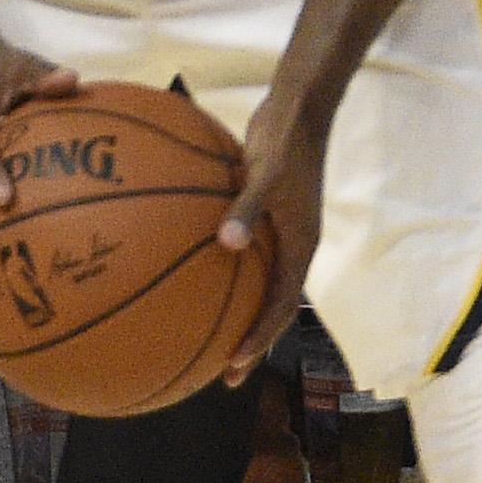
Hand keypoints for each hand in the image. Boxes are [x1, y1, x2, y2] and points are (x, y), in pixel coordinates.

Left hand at [216, 94, 322, 384]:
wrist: (297, 109)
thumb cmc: (282, 140)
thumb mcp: (265, 173)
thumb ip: (247, 208)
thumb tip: (227, 244)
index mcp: (301, 247)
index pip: (281, 308)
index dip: (258, 339)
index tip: (233, 366)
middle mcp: (292, 247)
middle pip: (271, 307)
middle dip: (247, 341)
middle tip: (218, 372)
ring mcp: (279, 233)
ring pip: (257, 284)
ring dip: (234, 311)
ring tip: (200, 333)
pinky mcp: (262, 215)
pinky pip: (241, 252)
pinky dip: (219, 267)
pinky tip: (180, 267)